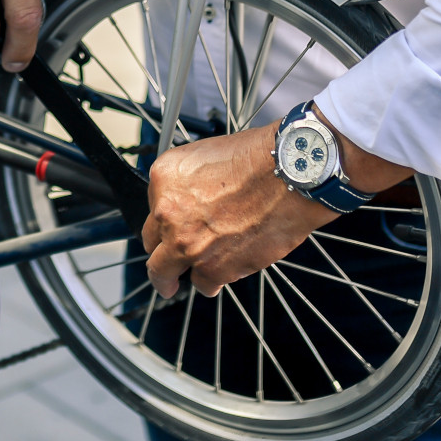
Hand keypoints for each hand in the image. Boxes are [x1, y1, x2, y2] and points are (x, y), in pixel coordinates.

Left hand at [142, 123, 332, 297]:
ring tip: (186, 278)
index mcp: (164, 180)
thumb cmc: (259, 159)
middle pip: (151, 245)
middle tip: (165, 265)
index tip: (169, 230)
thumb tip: (188, 201)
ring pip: (166, 273)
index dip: (164, 223)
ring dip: (178, 275)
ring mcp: (187, 244)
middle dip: (160, 254)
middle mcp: (168, 214)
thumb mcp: (205, 156)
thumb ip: (187, 184)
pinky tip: (217, 278)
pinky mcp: (212, 268)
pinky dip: (210, 283)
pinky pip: (203, 284)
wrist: (290, 175)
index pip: (152, 211)